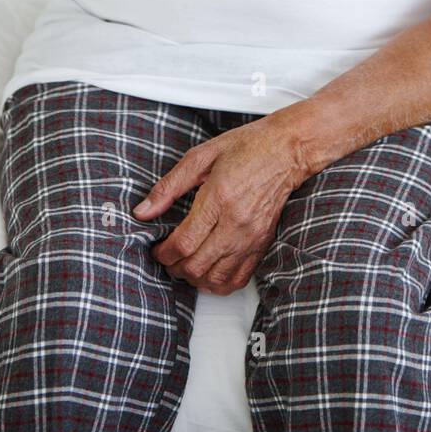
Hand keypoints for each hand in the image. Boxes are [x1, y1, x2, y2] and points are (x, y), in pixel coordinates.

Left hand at [133, 114, 307, 294]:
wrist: (287, 151)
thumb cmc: (247, 148)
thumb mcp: (201, 156)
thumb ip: (169, 186)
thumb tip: (143, 210)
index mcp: (219, 199)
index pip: (183, 243)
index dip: (163, 252)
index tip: (157, 248)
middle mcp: (236, 223)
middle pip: (196, 266)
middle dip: (174, 267)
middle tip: (167, 257)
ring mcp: (251, 237)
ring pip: (216, 279)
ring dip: (194, 278)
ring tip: (185, 264)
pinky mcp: (262, 244)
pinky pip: (238, 279)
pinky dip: (218, 283)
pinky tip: (209, 271)